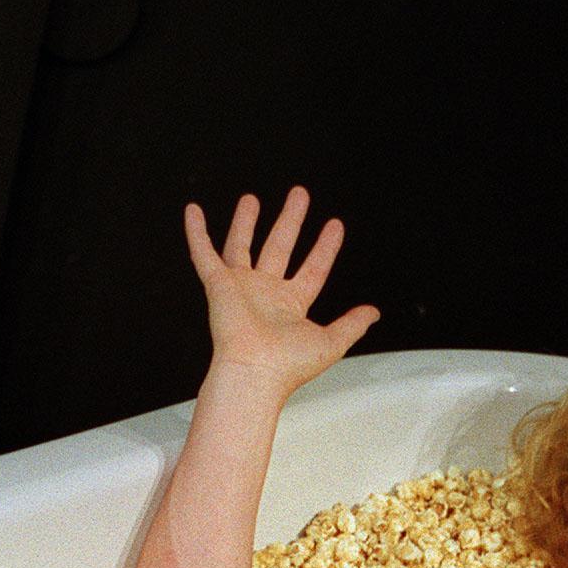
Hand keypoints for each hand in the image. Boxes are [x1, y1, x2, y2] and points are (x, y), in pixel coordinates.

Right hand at [184, 186, 380, 392]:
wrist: (254, 372)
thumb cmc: (287, 366)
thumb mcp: (331, 343)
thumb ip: (352, 325)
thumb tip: (373, 313)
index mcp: (290, 306)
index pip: (313, 269)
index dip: (325, 248)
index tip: (335, 226)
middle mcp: (265, 294)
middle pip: (280, 247)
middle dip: (290, 221)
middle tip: (299, 196)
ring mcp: (240, 288)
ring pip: (242, 246)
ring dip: (246, 222)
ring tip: (251, 199)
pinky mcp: (218, 286)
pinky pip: (204, 254)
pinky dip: (197, 234)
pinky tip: (194, 212)